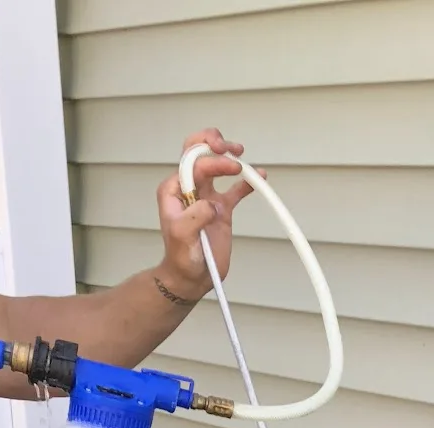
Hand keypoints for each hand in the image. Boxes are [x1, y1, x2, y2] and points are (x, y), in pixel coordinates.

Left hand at [153, 128, 255, 302]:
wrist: (192, 278)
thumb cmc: (181, 258)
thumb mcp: (181, 236)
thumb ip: (194, 215)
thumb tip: (213, 204)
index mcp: (174, 189)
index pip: (193, 162)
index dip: (212, 160)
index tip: (231, 167)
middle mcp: (189, 188)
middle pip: (199, 153)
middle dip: (213, 144)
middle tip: (230, 148)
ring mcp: (206, 196)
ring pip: (216, 165)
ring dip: (229, 157)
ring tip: (242, 156)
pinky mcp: (221, 209)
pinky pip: (235, 190)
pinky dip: (247, 182)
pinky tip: (259, 177)